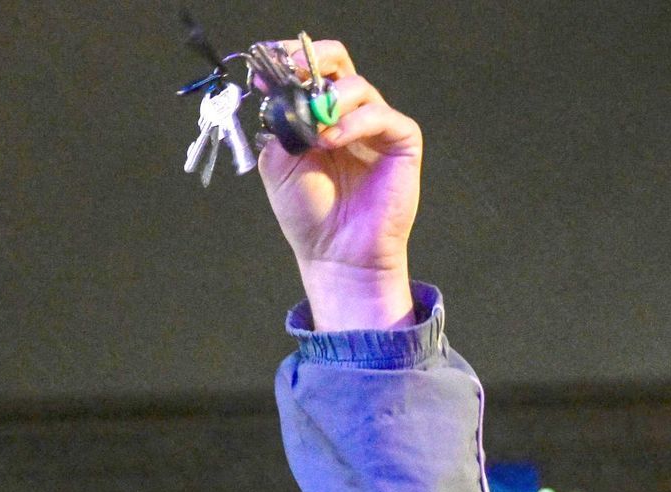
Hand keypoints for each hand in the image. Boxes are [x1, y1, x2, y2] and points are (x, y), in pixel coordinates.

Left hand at [258, 39, 421, 331]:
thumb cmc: (310, 214)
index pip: (311, 70)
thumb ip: (278, 123)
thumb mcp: (279, 162)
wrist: (335, 254)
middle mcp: (349, 114)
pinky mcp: (401, 141)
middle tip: (295, 71)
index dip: (291, 59)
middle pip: (339, 61)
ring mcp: (377, 126)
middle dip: (314, 58)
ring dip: (329, 102)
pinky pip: (381, 115)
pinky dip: (353, 122)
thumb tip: (274, 86)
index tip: (269, 60)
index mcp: (319, 116)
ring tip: (314, 133)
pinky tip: (331, 141)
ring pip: (357, 86)